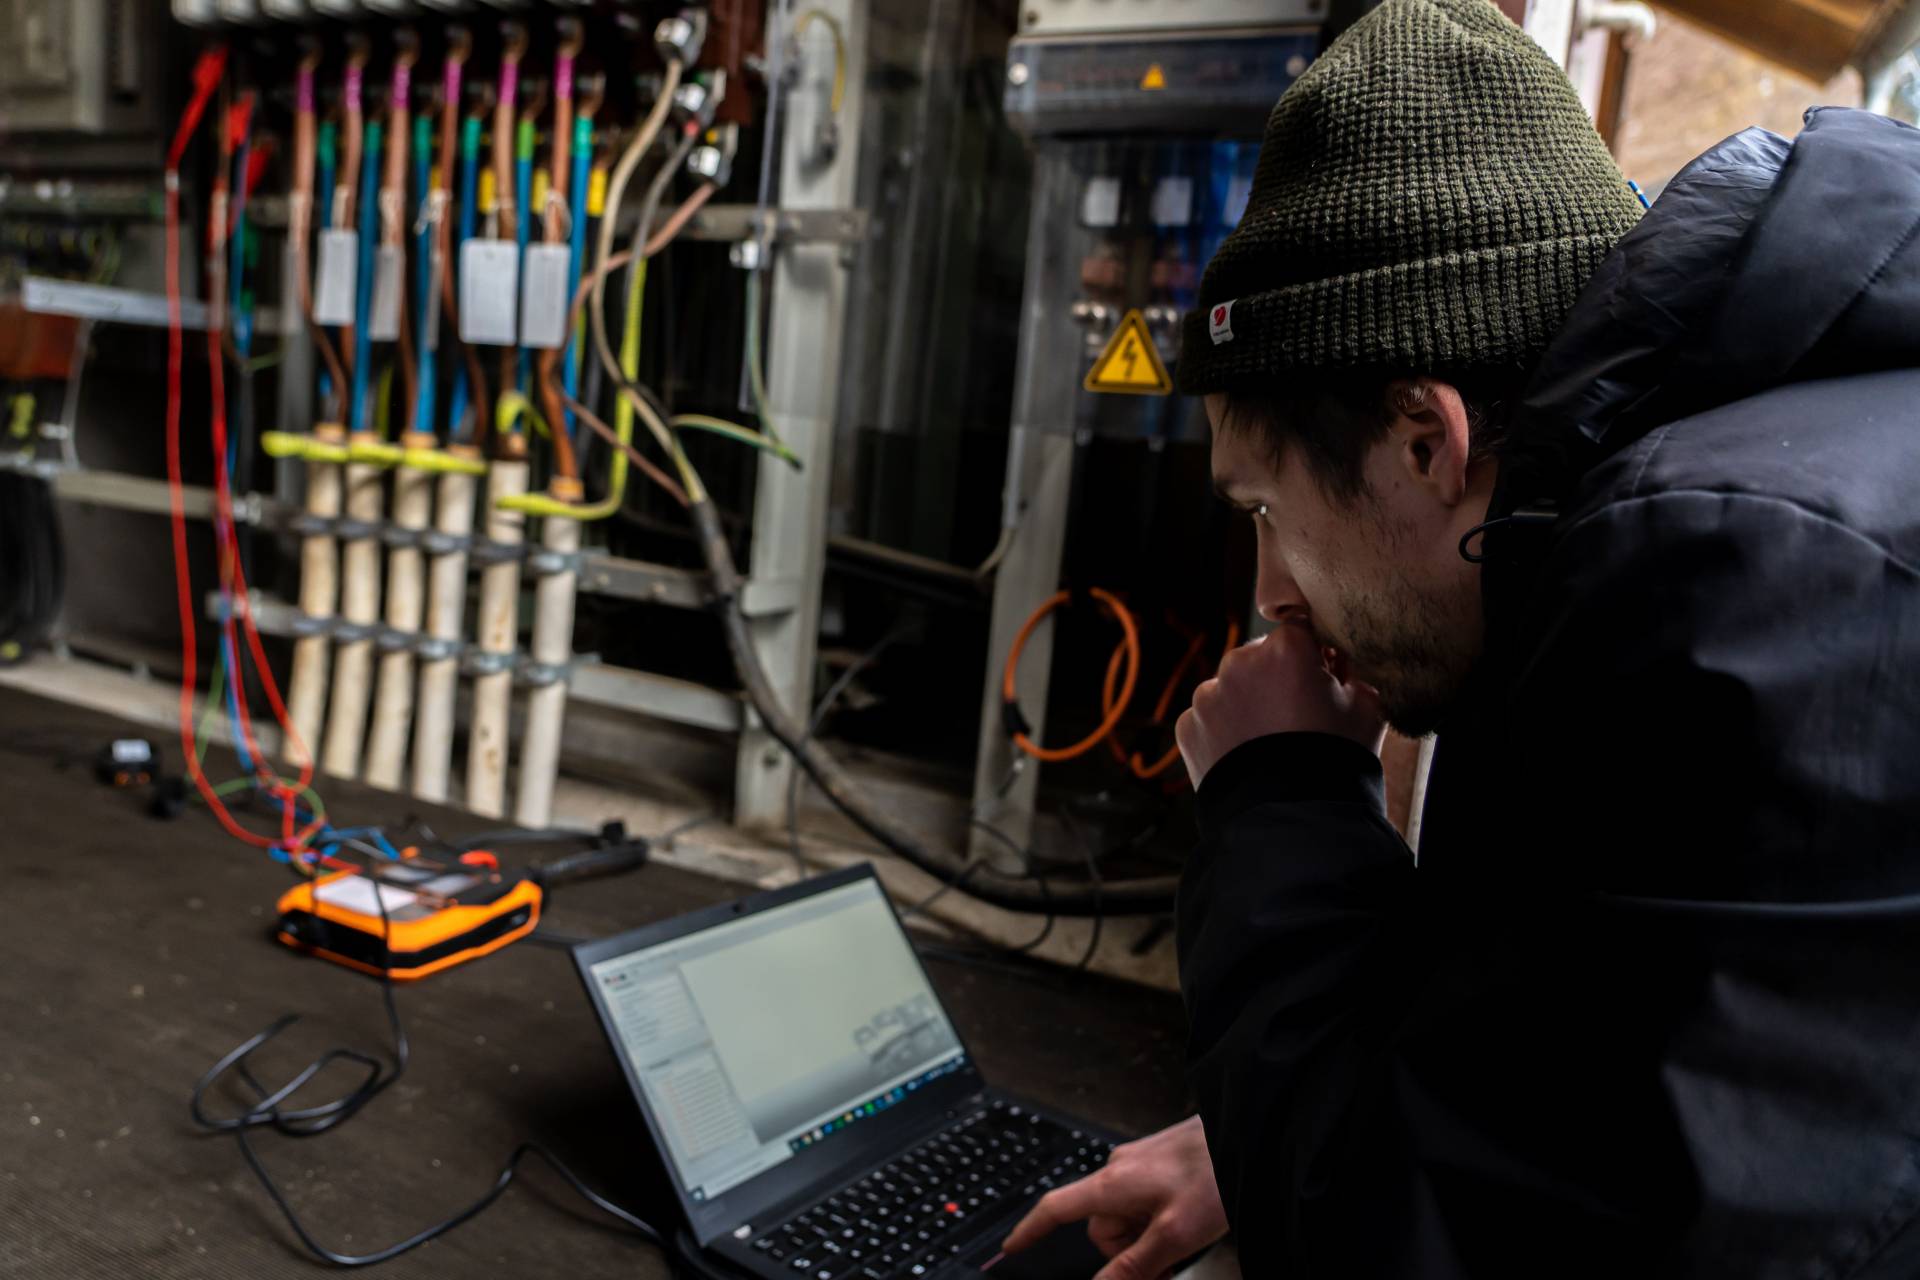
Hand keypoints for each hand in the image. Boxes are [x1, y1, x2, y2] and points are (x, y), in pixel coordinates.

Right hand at [1000, 1116, 1227, 1279]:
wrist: (1247, 1134)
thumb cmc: (1215, 1175)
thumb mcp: (1175, 1234)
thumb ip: (1134, 1266)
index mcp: (1113, 1184)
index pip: (1056, 1208)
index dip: (1031, 1230)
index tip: (1013, 1247)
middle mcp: (1119, 1167)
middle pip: (1101, 1225)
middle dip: (1127, 1250)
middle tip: (1166, 1262)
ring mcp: (1139, 1161)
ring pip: (1126, 1214)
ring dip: (1147, 1235)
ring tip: (1185, 1237)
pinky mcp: (1158, 1160)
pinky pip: (1144, 1199)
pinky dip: (1158, 1218)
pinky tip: (1188, 1219)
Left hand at [1175, 620, 1385, 788]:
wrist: (1290, 820)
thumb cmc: (1337, 760)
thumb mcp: (1367, 708)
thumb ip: (1354, 671)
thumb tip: (1339, 661)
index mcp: (1285, 649)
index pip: (1299, 629)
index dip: (1313, 653)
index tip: (1322, 676)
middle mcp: (1239, 662)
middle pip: (1260, 657)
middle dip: (1276, 678)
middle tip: (1297, 718)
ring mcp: (1208, 695)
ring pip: (1232, 688)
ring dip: (1248, 704)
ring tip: (1270, 744)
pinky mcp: (1187, 726)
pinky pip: (1210, 718)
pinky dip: (1225, 731)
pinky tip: (1247, 757)